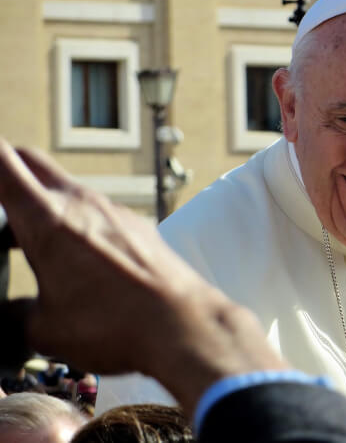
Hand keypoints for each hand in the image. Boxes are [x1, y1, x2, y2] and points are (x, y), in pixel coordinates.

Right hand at [0, 139, 288, 411]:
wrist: (183, 323)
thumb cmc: (112, 325)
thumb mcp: (45, 329)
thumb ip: (13, 315)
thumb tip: (8, 314)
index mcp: (48, 218)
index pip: (3, 161)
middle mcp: (82, 202)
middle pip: (32, 162)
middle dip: (5, 173)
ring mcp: (114, 209)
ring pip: (65, 190)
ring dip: (41, 206)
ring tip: (25, 246)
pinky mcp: (136, 224)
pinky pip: (96, 211)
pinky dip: (75, 222)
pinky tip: (76, 259)